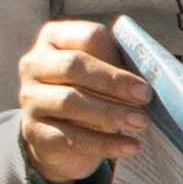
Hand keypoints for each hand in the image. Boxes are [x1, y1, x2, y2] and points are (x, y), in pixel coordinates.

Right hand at [16, 18, 157, 183]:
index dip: (116, 57)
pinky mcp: (34, 131)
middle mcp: (35, 64)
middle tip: (145, 98)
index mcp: (55, 39)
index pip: (86, 37)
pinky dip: (105, 144)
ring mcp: (30, 98)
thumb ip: (120, 68)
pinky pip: (70, 137)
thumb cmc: (90, 94)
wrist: (59, 138)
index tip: (143, 81)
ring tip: (141, 123)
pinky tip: (130, 146)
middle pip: (73, 66)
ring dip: (110, 113)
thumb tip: (151, 79)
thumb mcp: (103, 76)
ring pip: (69, 102)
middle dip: (113, 83)